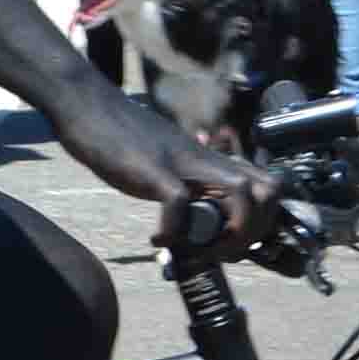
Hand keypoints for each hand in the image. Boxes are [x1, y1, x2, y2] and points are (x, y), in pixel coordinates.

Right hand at [44, 79, 280, 247]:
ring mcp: (183, 162)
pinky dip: (175, 231)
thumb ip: (188, 185)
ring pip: (240, 194)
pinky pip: (180, 202)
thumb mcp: (169, 163)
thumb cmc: (124, 138)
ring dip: (227, 235)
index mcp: (213, 160)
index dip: (266, 223)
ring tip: (195, 251)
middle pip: (268, 191)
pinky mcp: (153, 169)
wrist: (90, 106)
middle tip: (219, 252)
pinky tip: (157, 238)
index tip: (237, 247)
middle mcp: (207, 160)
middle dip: (253, 234)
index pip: (268, 186)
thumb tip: (195, 222)